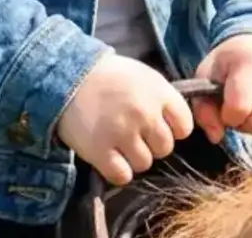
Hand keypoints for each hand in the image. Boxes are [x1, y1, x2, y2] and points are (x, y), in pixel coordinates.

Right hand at [55, 53, 193, 185]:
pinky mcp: (100, 151)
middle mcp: (144, 113)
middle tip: (134, 133)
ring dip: (133, 158)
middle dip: (152, 144)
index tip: (158, 125)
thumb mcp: (144, 76)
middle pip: (165, 148)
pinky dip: (117, 171)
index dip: (173, 129)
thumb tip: (178, 124)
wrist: (67, 77)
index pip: (184, 126)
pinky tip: (109, 156)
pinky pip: (122, 176)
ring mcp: (122, 133)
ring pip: (144, 163)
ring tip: (118, 142)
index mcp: (159, 92)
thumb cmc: (109, 76)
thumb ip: (163, 98)